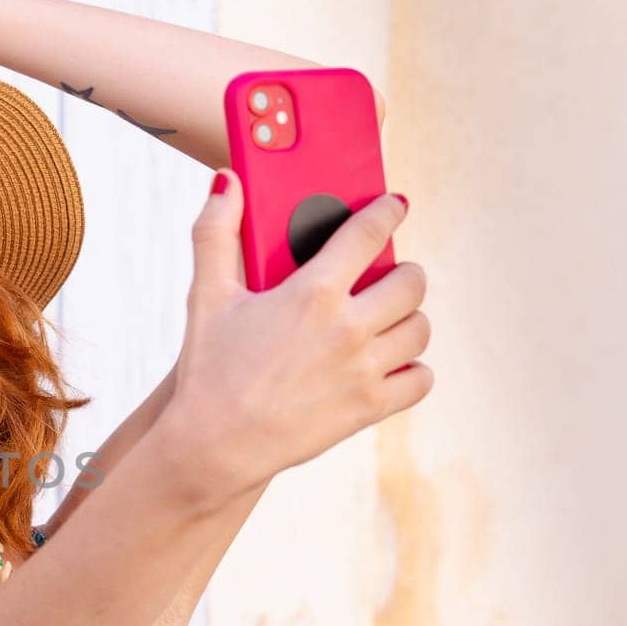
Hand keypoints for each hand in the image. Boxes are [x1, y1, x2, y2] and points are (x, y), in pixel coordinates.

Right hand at [168, 170, 432, 506]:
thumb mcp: (206, 297)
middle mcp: (347, 327)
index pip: (369, 233)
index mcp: (311, 293)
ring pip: (420, 329)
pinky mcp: (370, 407)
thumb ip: (216, 233)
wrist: (214, 445)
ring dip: (409, 320)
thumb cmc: (208, 370)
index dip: (387, 211)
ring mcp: (363, 369)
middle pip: (412, 282)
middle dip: (404, 273)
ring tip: (387, 321)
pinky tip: (389, 364)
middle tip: (388, 277)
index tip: (394, 205)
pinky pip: (421, 379)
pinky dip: (412, 370)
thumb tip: (226, 180)